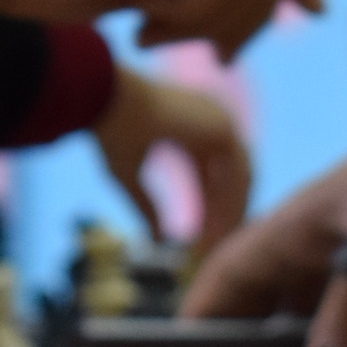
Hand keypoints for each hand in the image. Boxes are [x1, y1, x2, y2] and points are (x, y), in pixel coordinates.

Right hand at [90, 65, 252, 256]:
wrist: (107, 100)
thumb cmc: (110, 132)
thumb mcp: (128, 177)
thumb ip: (148, 207)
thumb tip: (158, 241)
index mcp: (191, 127)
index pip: (214, 173)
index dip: (212, 205)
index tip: (207, 235)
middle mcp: (212, 122)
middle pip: (233, 176)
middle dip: (228, 212)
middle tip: (220, 246)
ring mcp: (222, 122)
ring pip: (239, 177)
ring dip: (230, 213)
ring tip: (218, 246)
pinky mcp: (223, 129)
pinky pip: (235, 176)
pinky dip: (229, 205)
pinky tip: (218, 232)